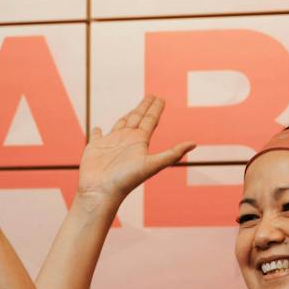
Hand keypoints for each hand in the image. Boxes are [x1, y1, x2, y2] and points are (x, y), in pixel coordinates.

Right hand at [76, 95, 195, 208]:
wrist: (101, 192)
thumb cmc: (125, 180)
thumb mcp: (151, 164)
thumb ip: (172, 154)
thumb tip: (194, 144)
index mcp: (139, 142)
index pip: (150, 120)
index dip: (155, 108)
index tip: (160, 98)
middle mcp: (127, 141)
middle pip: (138, 119)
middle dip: (144, 107)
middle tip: (151, 96)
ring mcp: (111, 144)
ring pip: (120, 125)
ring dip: (127, 117)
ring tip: (133, 110)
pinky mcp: (95, 147)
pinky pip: (97, 135)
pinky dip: (97, 131)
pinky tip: (99, 128)